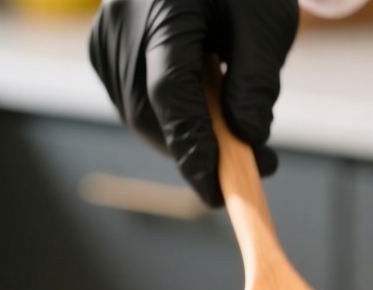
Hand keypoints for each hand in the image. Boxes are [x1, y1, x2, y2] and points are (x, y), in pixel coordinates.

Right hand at [89, 0, 298, 206]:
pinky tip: (205, 109)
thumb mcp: (266, 23)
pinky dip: (170, 118)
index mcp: (164, 5)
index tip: (218, 188)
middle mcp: (121, 21)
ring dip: (186, 136)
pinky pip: (134, 101)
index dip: (193, 145)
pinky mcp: (106, 48)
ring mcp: (106, 36)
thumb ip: (257, 82)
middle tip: (253, 166)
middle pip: (148, 112)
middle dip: (196, 150)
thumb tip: (248, 139)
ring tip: (236, 133)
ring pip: (139, 113)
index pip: (170, 91)